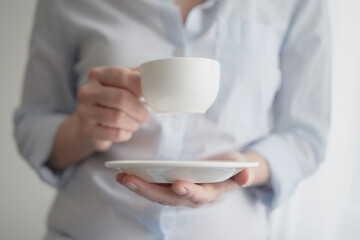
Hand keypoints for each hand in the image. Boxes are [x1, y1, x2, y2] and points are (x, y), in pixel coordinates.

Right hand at [76, 66, 148, 150]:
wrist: (89, 124)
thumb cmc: (111, 101)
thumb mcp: (120, 84)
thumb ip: (135, 78)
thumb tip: (152, 76)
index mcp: (97, 75)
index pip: (123, 76)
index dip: (140, 86)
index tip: (148, 94)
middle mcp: (87, 92)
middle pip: (121, 98)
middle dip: (139, 109)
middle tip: (145, 115)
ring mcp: (85, 112)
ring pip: (118, 117)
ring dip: (134, 123)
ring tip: (135, 123)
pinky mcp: (88, 131)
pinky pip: (116, 134)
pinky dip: (126, 134)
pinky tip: (125, 131)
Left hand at [116, 152, 261, 207]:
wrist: (223, 172)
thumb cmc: (230, 169)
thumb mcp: (239, 169)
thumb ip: (242, 174)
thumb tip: (247, 174)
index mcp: (209, 193)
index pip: (198, 195)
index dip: (189, 191)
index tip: (179, 184)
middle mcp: (191, 197)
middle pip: (168, 197)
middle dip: (148, 190)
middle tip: (129, 179)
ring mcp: (179, 193)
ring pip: (157, 194)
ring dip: (139, 186)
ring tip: (121, 176)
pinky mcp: (170, 187)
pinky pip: (153, 187)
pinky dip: (139, 182)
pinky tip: (123, 174)